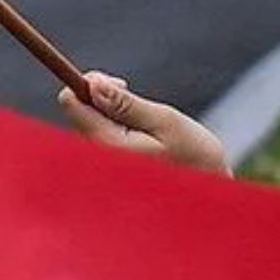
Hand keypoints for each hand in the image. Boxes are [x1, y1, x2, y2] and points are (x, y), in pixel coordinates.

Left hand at [60, 71, 228, 174]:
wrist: (208, 196)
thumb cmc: (194, 157)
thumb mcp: (164, 121)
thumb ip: (126, 103)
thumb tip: (92, 83)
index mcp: (109, 145)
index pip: (72, 102)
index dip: (90, 83)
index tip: (121, 84)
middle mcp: (98, 158)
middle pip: (78, 111)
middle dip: (102, 97)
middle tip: (138, 102)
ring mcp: (102, 166)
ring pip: (90, 123)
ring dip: (113, 113)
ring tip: (146, 124)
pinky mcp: (109, 169)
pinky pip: (101, 137)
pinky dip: (118, 129)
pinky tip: (142, 138)